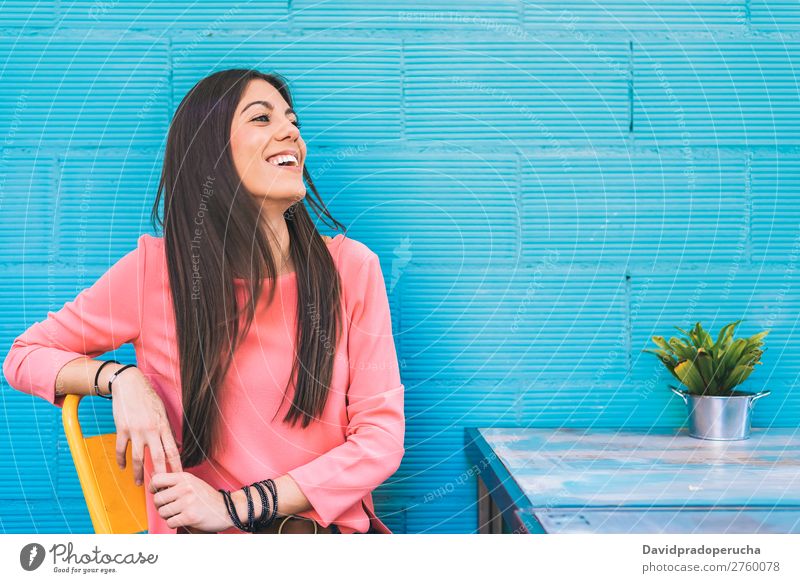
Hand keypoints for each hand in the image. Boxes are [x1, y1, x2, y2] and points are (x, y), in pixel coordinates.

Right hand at [111, 368, 181, 484]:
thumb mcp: (163, 413)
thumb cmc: (148, 398)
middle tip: (160, 488)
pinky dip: (121, 460)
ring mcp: (136, 431)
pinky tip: (123, 467)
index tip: (179, 477)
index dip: (176, 465)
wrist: (129, 385)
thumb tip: (176, 446)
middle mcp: (151, 430)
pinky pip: (121, 449)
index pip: (172, 450)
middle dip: (159, 475)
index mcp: (163, 426)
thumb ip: (169, 431)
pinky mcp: (122, 429)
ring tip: (139, 483)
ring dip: (138, 473)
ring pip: (137, 457)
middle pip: (157, 457)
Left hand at [150, 471, 232, 532]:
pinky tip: (183, 520)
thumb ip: (175, 482)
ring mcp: (188, 502)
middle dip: (160, 506)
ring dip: (167, 516)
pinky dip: (174, 523)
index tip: (157, 492)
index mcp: (184, 478)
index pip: (157, 479)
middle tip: (170, 507)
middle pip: (157, 499)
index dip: (153, 487)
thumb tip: (153, 481)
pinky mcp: (190, 516)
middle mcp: (185, 488)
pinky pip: (170, 522)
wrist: (227, 509)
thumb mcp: (192, 483)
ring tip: (178, 513)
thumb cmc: (207, 497)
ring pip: (162, 512)